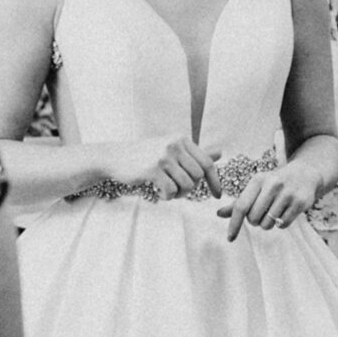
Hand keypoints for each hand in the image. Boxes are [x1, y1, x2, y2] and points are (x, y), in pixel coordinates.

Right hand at [98, 136, 214, 199]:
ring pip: (187, 185)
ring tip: (170, 192)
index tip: (217, 195)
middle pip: (198, 176)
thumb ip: (195, 153)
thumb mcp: (172, 150)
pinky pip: (171, 191)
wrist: (116, 157)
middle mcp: (174, 145)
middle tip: (179, 191)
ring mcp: (163, 156)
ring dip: (180, 194)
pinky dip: (168, 197)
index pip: (207, 162)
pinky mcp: (152, 169)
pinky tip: (160, 194)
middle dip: (192, 188)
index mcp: (182, 139)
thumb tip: (220, 152)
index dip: (215, 180)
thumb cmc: (146, 155)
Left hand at [217, 152, 325, 242]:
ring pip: (268, 224)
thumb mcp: (257, 187)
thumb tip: (218, 214)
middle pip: (253, 218)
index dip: (234, 224)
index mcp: (258, 180)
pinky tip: (285, 212)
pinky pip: (282, 225)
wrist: (305, 174)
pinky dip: (280, 223)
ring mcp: (288, 193)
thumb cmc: (274, 183)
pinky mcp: (300, 202)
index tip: (230, 238)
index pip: (241, 206)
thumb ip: (239, 202)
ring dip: (268, 223)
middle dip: (255, 221)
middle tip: (262, 213)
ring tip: (274, 211)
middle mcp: (273, 184)